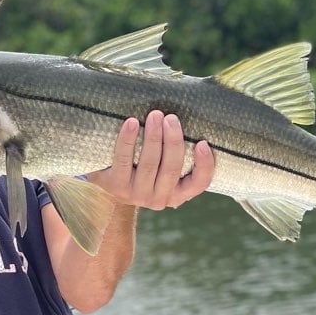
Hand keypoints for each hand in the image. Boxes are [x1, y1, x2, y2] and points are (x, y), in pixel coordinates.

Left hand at [88, 111, 213, 209]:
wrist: (110, 183)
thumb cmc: (145, 167)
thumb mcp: (164, 167)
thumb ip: (176, 152)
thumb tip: (194, 118)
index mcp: (178, 193)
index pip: (199, 183)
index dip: (204, 165)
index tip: (203, 143)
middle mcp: (160, 198)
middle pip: (171, 169)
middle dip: (173, 141)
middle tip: (171, 118)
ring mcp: (137, 195)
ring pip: (149, 164)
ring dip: (153, 137)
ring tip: (155, 115)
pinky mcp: (117, 187)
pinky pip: (123, 160)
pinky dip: (128, 140)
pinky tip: (131, 123)